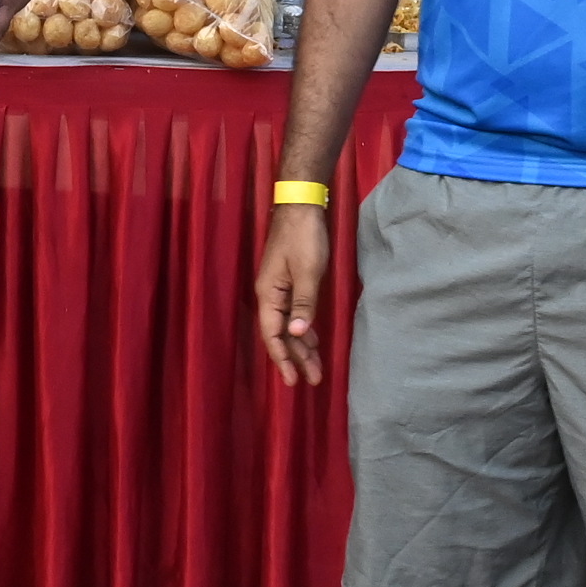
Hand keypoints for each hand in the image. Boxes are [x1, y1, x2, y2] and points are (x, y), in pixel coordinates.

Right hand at [254, 207, 331, 389]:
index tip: (294, 380)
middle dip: (297, 358)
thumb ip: (304, 304)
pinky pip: (295, 313)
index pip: (273, 334)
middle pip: (281, 334)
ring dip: (302, 346)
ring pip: (289, 325)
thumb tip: (299, 334)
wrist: (301, 206)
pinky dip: (305, 328)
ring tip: (316, 367)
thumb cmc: (304, 237)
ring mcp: (280, 289)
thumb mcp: (308, 272)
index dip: (283, 358)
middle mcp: (270, 295)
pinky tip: (313, 339)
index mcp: (269, 294)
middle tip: (314, 379)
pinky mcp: (290, 282)